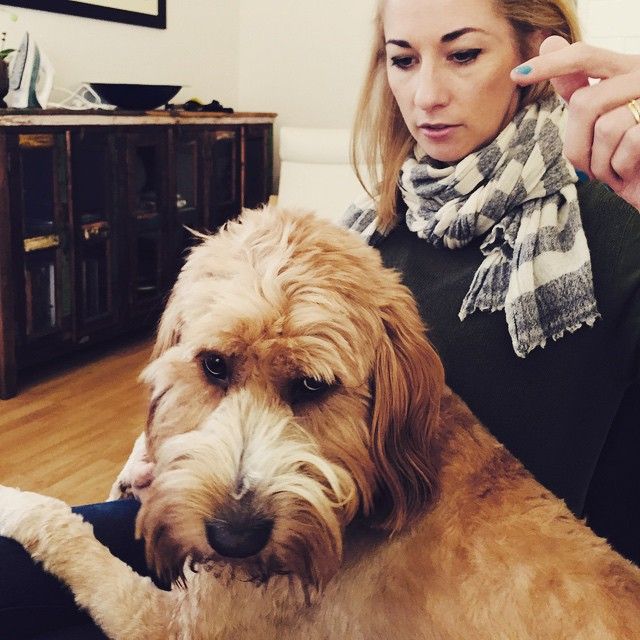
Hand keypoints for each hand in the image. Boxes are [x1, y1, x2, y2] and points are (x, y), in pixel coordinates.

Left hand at [511, 36, 639, 209]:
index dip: (550, 65)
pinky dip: (620, 169)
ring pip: (606, 127)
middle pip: (584, 102)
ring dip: (600, 163)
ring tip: (612, 172)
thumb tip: (548, 41)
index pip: (585, 57)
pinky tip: (629, 174)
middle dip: (577, 145)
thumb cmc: (628, 155)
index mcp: (627, 71)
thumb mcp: (600, 119)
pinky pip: (629, 144)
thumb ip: (576, 86)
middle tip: (586, 169)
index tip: (517, 76)